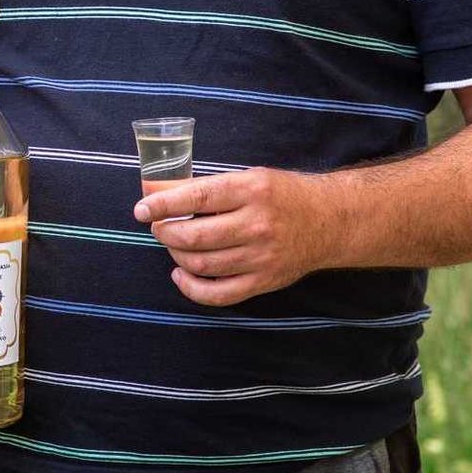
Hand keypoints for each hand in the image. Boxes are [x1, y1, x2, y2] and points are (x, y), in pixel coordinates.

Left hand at [134, 167, 332, 305]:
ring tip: (172, 244)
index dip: (163, 204)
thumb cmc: (282, 195)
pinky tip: (180, 275)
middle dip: (166, 232)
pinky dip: (192, 288)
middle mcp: (257, 225)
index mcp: (251, 191)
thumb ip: (210, 188)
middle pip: (195, 236)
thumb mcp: (249, 178)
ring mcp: (261, 257)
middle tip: (158, 226)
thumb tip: (160, 193)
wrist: (329, 221)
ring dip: (176, 255)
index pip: (197, 198)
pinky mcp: (264, 281)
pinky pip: (219, 294)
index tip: (141, 209)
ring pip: (202, 264)